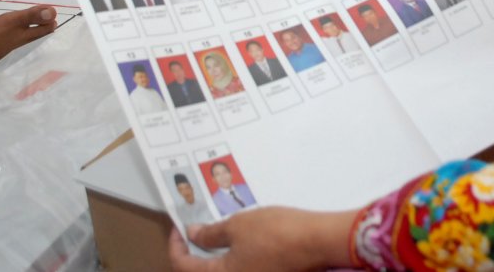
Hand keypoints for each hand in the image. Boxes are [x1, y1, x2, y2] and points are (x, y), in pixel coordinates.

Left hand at [168, 207, 354, 271]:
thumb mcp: (238, 226)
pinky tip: (237, 236)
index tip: (179, 226)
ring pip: (222, 270)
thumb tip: (192, 235)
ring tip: (215, 228)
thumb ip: (210, 233)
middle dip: (194, 251)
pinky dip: (232, 255)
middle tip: (194, 227)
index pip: (184, 267)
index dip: (176, 245)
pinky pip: (239, 268)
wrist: (316, 241)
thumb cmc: (275, 233)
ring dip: (213, 253)